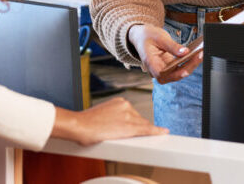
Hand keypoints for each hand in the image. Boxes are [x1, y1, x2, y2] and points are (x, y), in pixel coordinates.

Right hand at [51, 97, 166, 144]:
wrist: (80, 126)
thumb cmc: (87, 123)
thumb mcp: (102, 114)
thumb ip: (113, 117)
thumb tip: (117, 126)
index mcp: (119, 102)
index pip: (133, 114)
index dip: (137, 122)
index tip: (141, 126)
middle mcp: (126, 105)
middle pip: (139, 120)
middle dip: (139, 128)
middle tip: (135, 137)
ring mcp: (129, 115)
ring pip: (142, 126)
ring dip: (144, 132)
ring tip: (138, 141)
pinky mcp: (130, 127)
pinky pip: (147, 130)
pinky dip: (156, 131)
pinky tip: (163, 132)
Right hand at [128, 23, 201, 83]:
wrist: (142, 36)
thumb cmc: (147, 36)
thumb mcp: (158, 37)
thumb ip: (172, 46)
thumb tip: (185, 52)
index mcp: (151, 65)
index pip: (163, 74)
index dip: (176, 73)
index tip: (187, 68)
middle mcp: (158, 71)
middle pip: (175, 74)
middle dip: (189, 66)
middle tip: (200, 55)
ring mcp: (165, 70)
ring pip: (181, 72)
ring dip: (192, 64)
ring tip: (201, 53)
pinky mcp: (170, 67)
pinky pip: (182, 66)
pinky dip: (190, 61)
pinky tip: (197, 53)